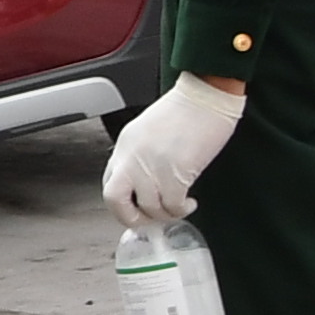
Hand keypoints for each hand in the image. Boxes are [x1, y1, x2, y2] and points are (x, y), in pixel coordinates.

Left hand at [103, 74, 247, 227]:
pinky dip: (181, 210)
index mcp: (125, 146)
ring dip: (165, 215)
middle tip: (151, 220)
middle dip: (131, 218)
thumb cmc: (185, 110)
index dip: (122, 204)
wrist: (206, 94)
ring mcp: (152, 165)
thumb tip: (145, 183)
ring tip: (178, 208)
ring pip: (149, 208)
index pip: (109, 183)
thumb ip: (142, 156)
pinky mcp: (176, 171)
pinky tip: (190, 203)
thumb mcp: (150, 132)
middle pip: (114, 200)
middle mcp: (132, 156)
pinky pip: (173, 205)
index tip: (138, 209)